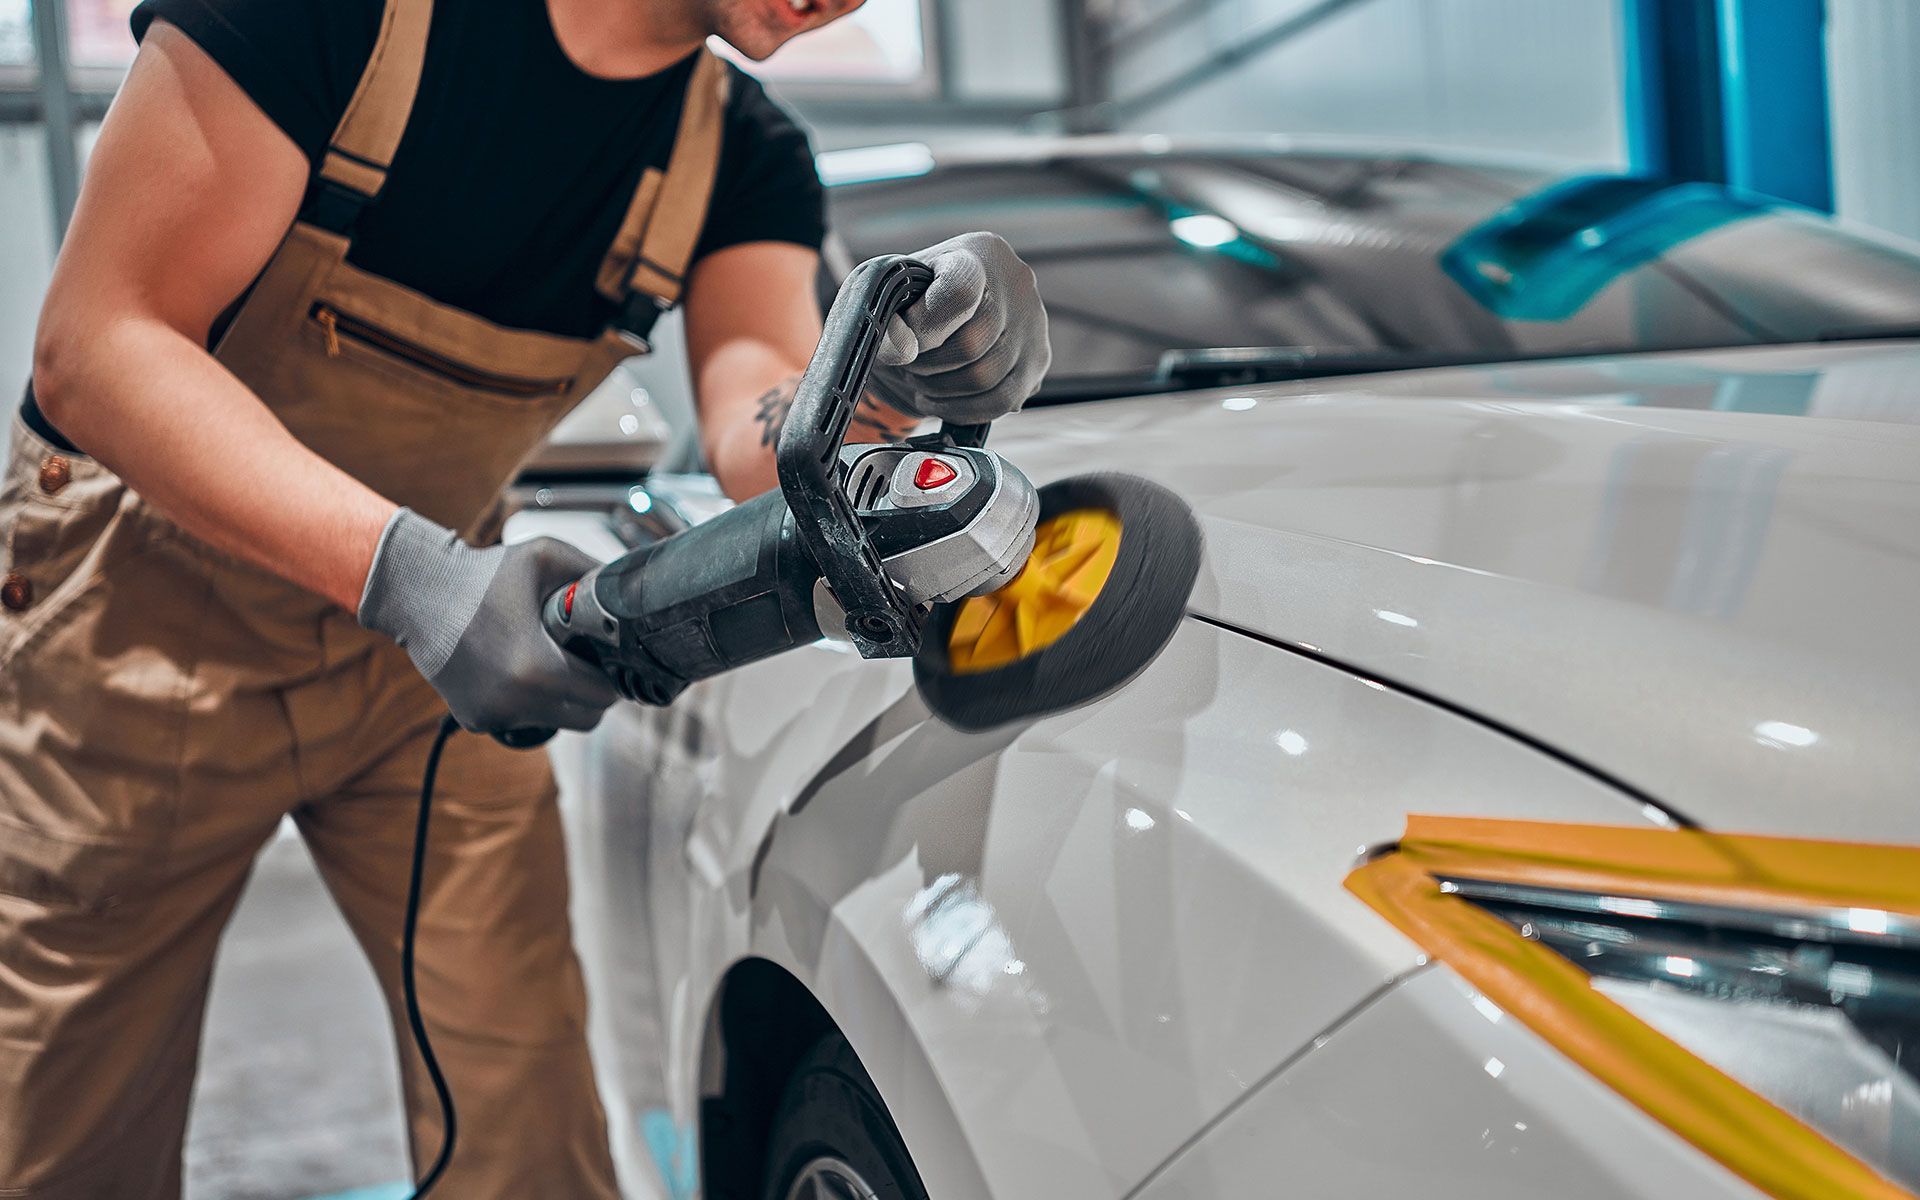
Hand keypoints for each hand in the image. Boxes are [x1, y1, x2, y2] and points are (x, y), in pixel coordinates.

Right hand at [359, 509, 618, 733]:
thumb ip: (594, 574)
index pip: (604, 695)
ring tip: (551, 661)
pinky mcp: (475, 720)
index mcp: (538, 669)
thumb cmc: (484, 573)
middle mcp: (516, 702)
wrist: (417, 593)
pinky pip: (524, 721)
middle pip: (587, 718)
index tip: (604, 657)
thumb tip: (632, 591)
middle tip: (584, 662)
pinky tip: (516, 669)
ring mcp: (493, 716)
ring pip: (558, 723)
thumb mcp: (546, 557)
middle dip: (592, 692)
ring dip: (563, 700)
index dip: (611, 675)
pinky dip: (529, 702)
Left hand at [871, 232, 1051, 425]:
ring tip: (922, 378)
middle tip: (909, 363)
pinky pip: (1003, 401)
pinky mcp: (1039, 360)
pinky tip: (939, 399)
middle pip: (971, 346)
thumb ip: (890, 316)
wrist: (939, 315)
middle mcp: (1017, 283)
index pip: (960, 293)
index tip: (902, 343)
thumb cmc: (912, 300)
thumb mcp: (893, 292)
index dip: (924, 328)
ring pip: (985, 378)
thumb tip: (900, 349)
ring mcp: (1034, 324)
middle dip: (927, 365)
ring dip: (941, 389)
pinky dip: (962, 409)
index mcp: (979, 252)